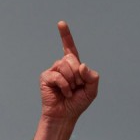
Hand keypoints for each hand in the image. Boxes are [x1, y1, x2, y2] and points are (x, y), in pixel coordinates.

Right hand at [29, 21, 98, 139]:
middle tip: (76, 87)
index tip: (61, 23)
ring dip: (71, 81)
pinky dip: (64, 86)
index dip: (65, 36)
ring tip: (70, 91)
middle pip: (72, 59)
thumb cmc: (77, 103)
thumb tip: (82, 65)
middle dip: (78, 74)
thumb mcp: (91, 90)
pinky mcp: (46, 77)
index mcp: (74, 66)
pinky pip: (58, 75)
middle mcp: (62, 66)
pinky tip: (63, 93)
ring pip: (65, 66)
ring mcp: (53, 70)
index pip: (70, 48)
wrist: (65, 115)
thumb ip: (92, 77)